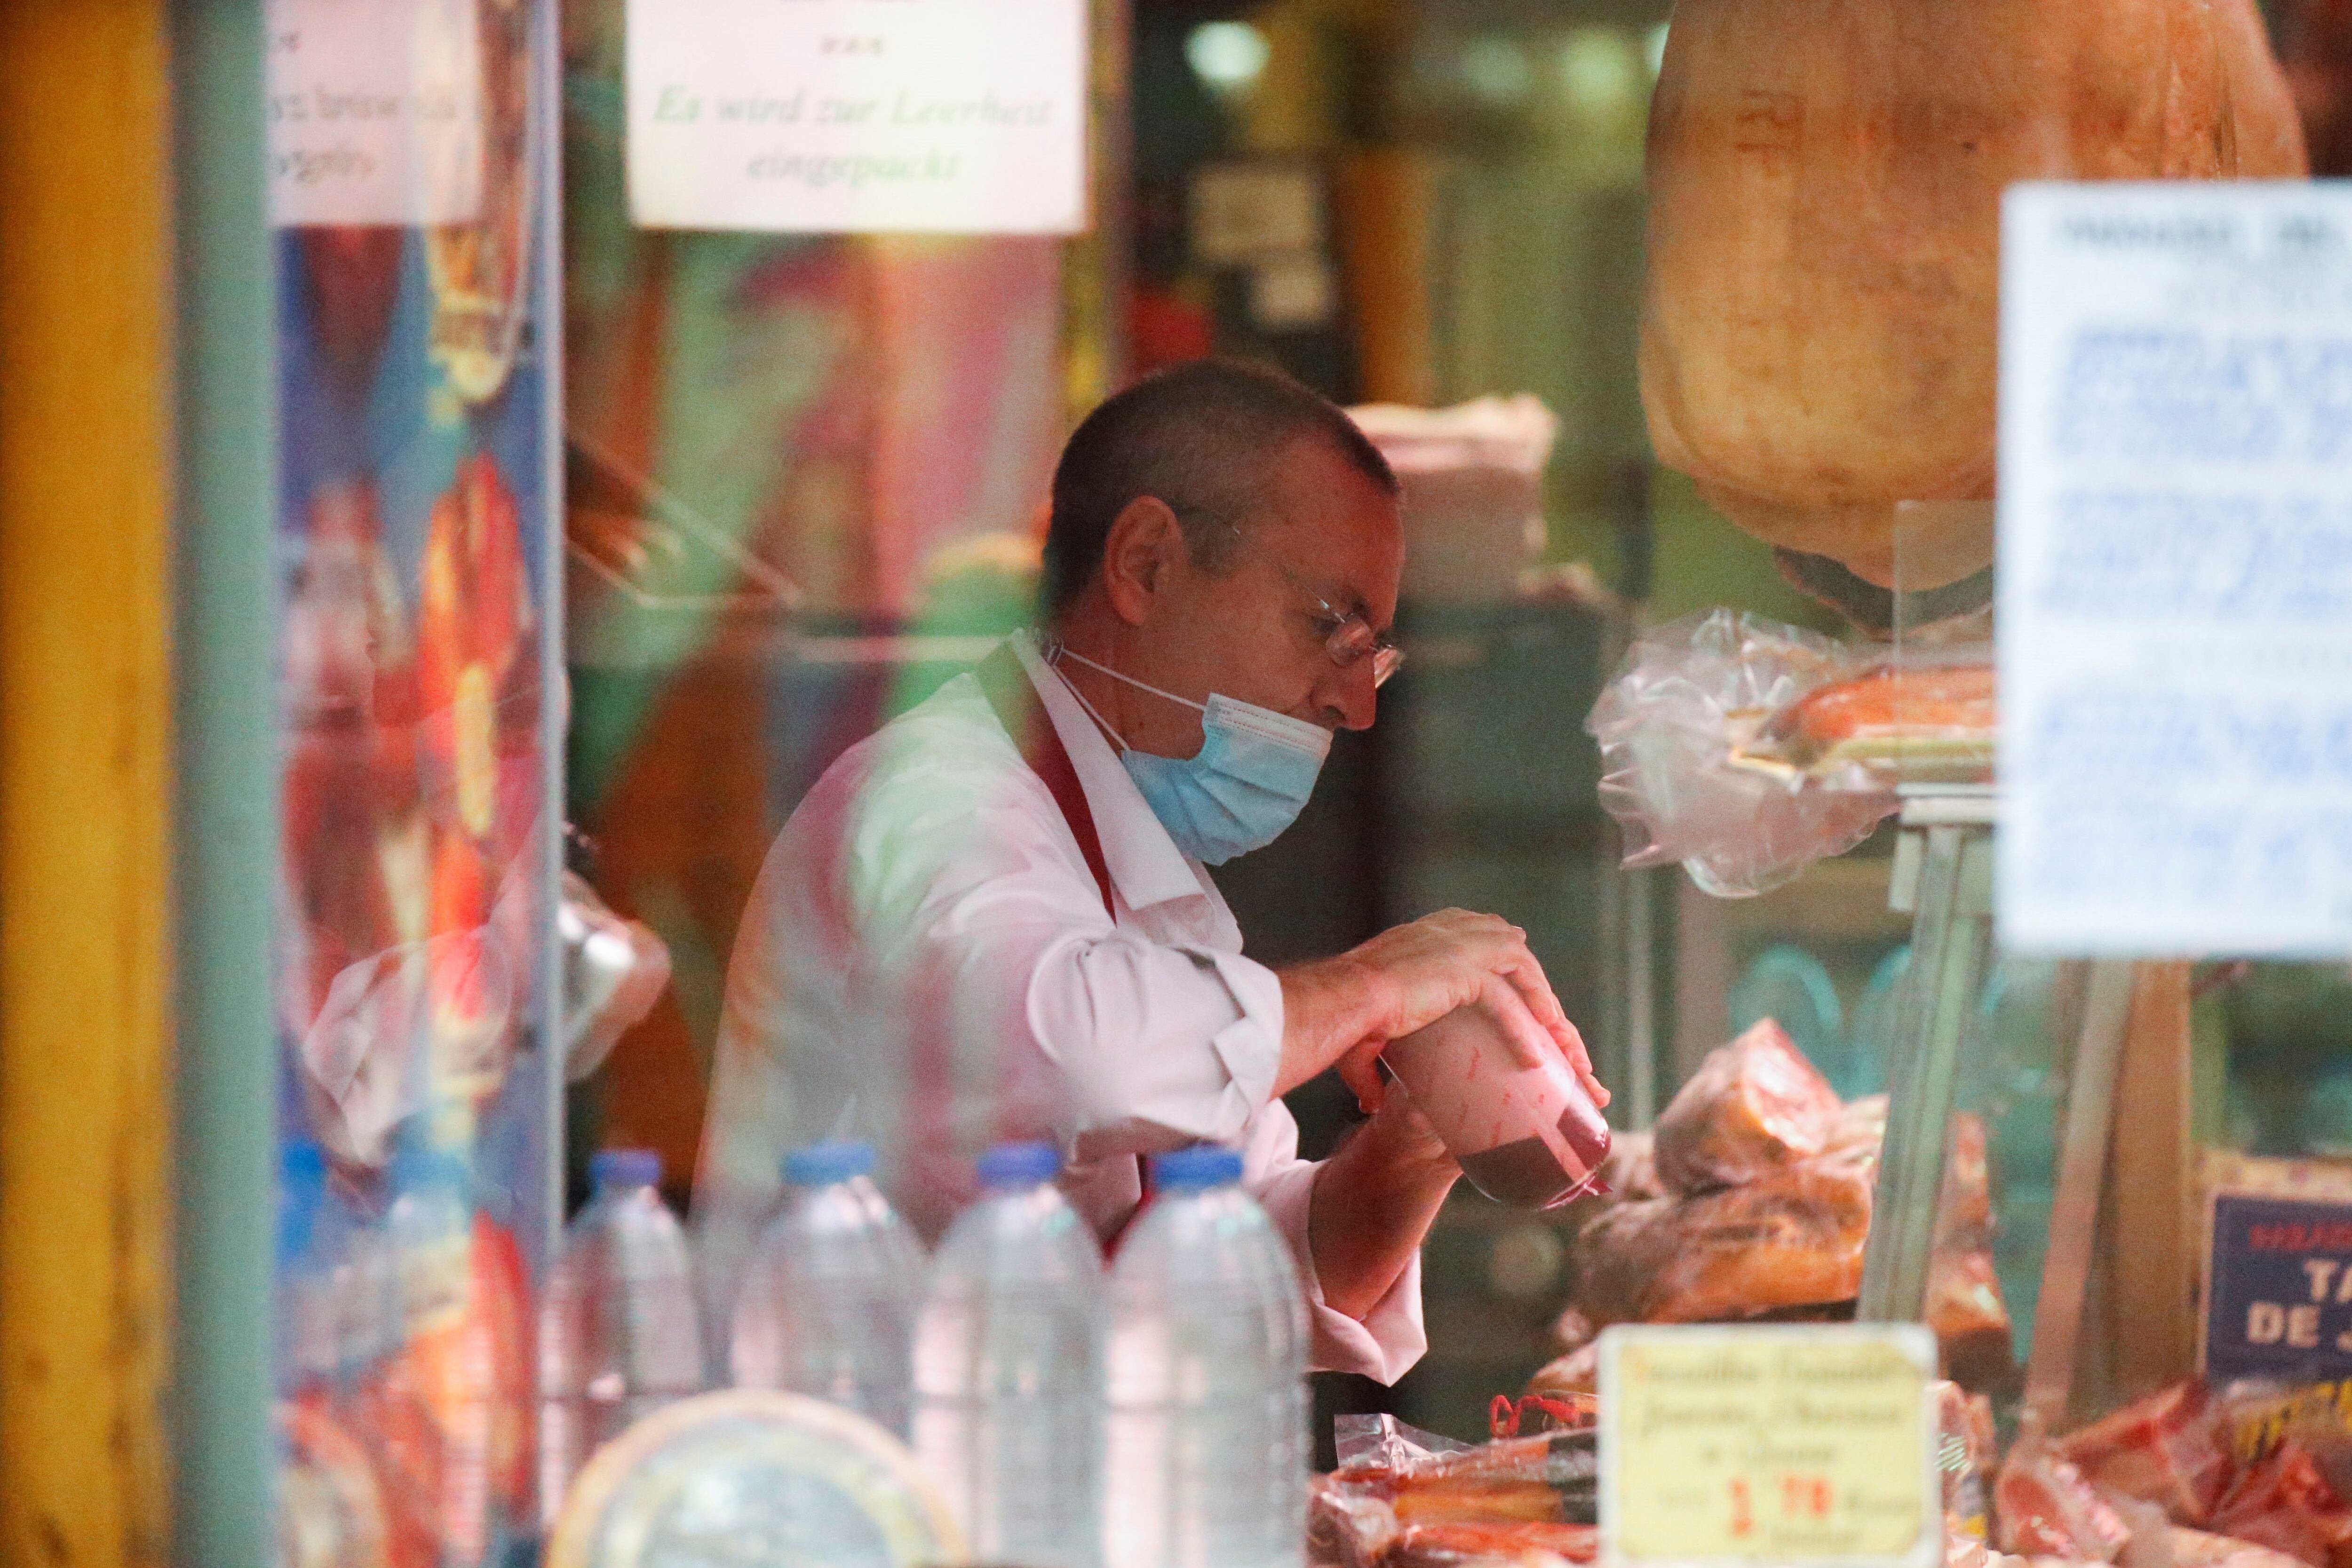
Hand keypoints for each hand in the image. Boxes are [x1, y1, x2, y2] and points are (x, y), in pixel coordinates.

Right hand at [1340, 911, 1599, 1108]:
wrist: (1339, 1002)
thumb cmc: (1344, 1018)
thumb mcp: (1367, 1033)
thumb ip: (1373, 1068)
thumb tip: (1370, 1103)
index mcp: (1430, 935)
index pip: (1486, 938)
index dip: (1510, 967)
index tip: (1528, 997)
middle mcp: (1448, 931)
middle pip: (1513, 952)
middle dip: (1538, 990)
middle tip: (1556, 1030)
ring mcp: (1458, 946)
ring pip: (1522, 971)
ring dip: (1544, 1007)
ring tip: (1558, 1047)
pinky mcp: (1463, 970)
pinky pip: (1506, 1001)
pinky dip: (1522, 1029)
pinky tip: (1534, 1058)